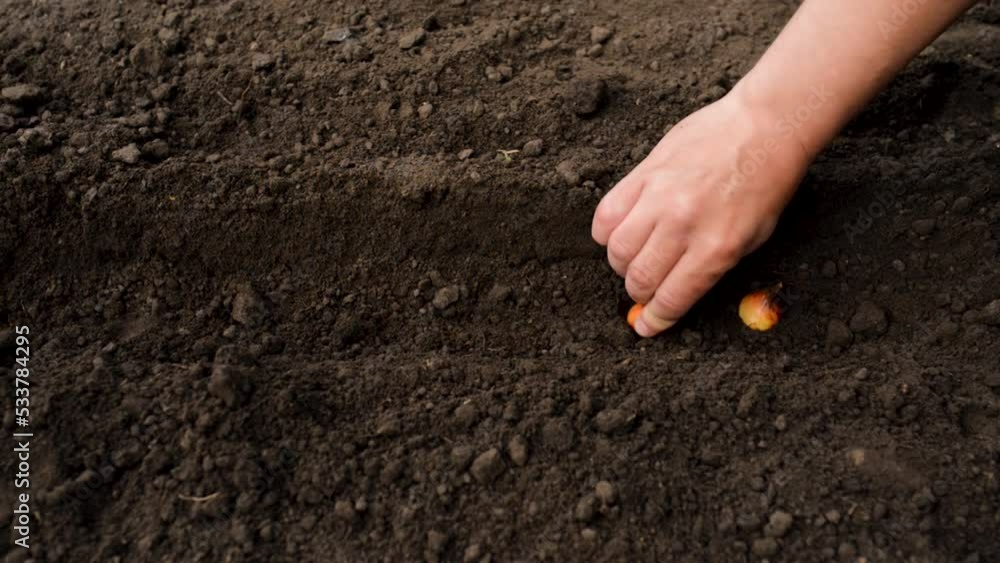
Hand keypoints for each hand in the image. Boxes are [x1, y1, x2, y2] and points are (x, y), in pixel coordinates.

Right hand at [592, 89, 810, 336]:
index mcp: (716, 247)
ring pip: (617, 249)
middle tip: (644, 288)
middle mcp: (683, 225)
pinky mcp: (643, 173)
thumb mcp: (753, 239)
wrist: (763, 127)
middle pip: (639, 277)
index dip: (654, 319)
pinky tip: (619, 232)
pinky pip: (607, 213)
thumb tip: (673, 294)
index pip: (671, 298)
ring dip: (621, 264)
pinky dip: (606, 232)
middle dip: (638, 293)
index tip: (645, 326)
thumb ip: (711, 269)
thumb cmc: (764, 185)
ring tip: (633, 259)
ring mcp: (659, 197)